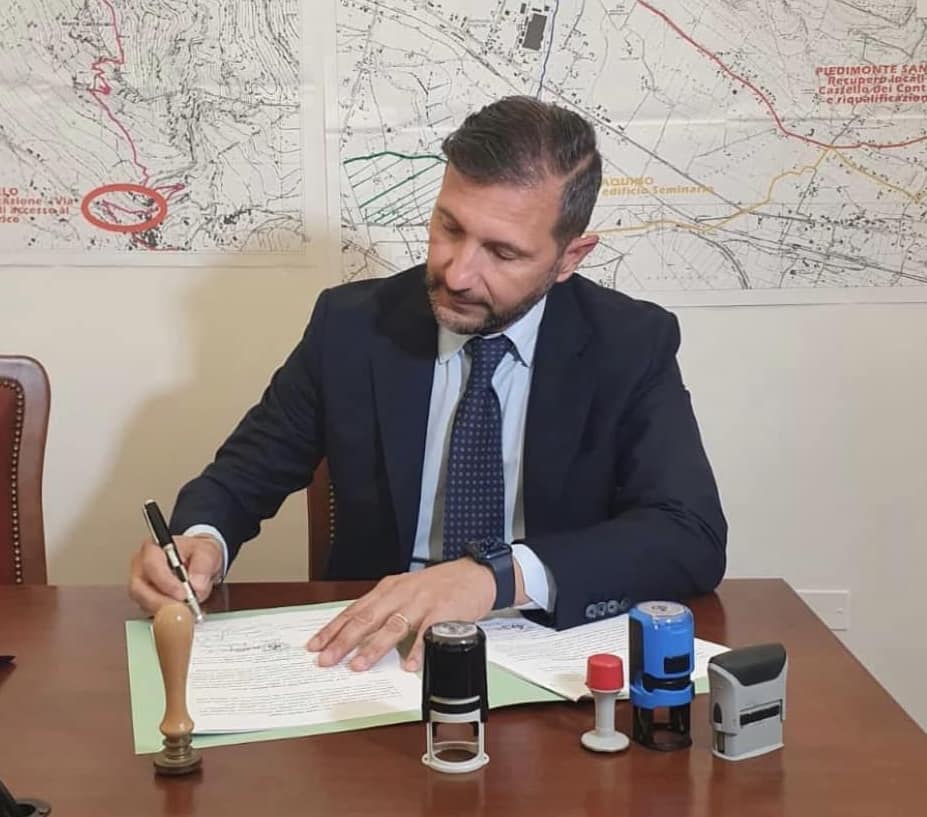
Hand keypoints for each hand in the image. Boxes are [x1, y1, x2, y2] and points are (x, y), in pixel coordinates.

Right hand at [128, 534, 222, 614]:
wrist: (199, 560)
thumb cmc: (198, 553)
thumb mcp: (208, 552)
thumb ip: (203, 566)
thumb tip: (196, 587)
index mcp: (153, 549)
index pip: (151, 566)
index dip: (166, 583)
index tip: (183, 594)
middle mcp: (140, 566)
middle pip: (139, 589)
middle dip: (162, 602)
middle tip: (183, 609)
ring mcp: (139, 584)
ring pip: (143, 603)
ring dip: (164, 610)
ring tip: (186, 610)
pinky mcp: (144, 599)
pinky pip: (149, 611)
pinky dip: (165, 615)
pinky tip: (181, 613)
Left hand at [307, 558, 510, 671]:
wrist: (476, 574)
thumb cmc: (439, 586)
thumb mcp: (407, 590)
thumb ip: (386, 609)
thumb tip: (358, 636)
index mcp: (389, 589)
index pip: (355, 609)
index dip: (334, 628)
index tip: (315, 645)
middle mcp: (402, 593)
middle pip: (368, 618)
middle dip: (344, 640)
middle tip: (326, 659)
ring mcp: (423, 601)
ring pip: (393, 625)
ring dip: (375, 647)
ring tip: (358, 665)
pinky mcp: (445, 611)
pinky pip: (429, 632)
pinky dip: (418, 650)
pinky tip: (409, 665)